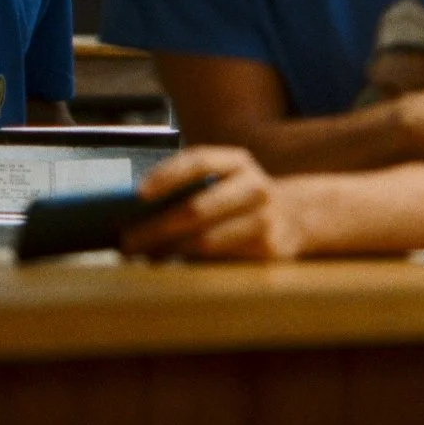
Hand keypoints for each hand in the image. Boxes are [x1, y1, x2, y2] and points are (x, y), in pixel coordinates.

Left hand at [120, 146, 303, 260]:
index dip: (166, 175)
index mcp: (237, 161)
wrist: (297, 216)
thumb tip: (135, 208)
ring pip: (205, 240)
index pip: (198, 161)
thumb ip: (189, 186)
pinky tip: (169, 263)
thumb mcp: (224, 179)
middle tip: (127, 240)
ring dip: (167, 250)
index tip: (138, 193)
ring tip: (142, 254)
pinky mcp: (267, 250)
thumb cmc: (239, 197)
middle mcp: (253, 186)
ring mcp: (264, 219)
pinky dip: (188, 263)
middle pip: (196, 208)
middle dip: (155, 227)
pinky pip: (219, 260)